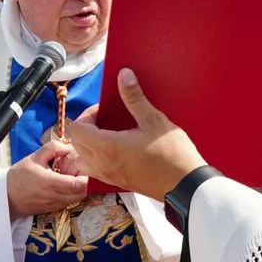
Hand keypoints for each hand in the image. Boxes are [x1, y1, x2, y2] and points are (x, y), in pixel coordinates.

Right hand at [6, 140, 86, 218]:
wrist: (6, 197)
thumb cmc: (19, 177)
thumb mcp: (34, 157)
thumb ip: (53, 148)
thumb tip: (69, 147)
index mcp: (49, 182)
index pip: (76, 184)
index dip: (87, 178)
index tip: (91, 168)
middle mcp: (54, 196)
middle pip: (81, 193)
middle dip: (87, 182)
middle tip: (84, 170)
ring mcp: (55, 205)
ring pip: (78, 198)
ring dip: (81, 188)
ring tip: (75, 176)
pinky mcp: (54, 209)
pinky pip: (70, 201)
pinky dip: (74, 193)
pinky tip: (68, 184)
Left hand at [70, 68, 205, 201]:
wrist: (185, 185)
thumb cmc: (172, 154)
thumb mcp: (153, 120)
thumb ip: (134, 98)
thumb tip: (124, 75)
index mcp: (107, 147)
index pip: (78, 129)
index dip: (88, 115)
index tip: (104, 110)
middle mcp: (102, 164)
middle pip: (76, 144)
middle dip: (86, 128)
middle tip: (105, 120)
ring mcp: (109, 176)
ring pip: (82, 160)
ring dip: (87, 146)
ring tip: (106, 136)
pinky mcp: (117, 183)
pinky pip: (94, 171)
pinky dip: (95, 159)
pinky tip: (115, 151)